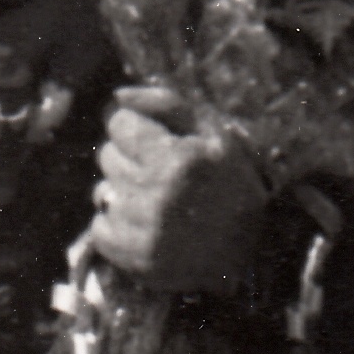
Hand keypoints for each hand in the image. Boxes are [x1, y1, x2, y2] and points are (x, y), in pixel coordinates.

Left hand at [90, 86, 269, 298]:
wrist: (253, 251)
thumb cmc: (232, 181)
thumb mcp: (213, 132)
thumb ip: (165, 104)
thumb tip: (117, 94)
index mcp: (177, 160)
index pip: (120, 125)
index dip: (137, 129)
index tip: (157, 143)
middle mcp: (157, 196)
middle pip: (108, 157)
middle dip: (131, 160)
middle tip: (162, 175)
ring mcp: (144, 231)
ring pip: (103, 193)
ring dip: (125, 194)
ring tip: (158, 204)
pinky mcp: (135, 259)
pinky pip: (99, 229)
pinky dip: (117, 227)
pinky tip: (146, 227)